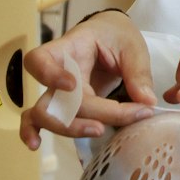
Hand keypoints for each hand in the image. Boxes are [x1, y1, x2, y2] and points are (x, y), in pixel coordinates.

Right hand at [20, 11, 156, 148]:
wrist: (111, 35)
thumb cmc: (117, 36)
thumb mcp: (132, 47)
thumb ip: (138, 73)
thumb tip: (146, 103)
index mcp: (70, 48)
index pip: (41, 58)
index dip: (49, 74)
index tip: (72, 85)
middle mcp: (57, 71)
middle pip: (53, 98)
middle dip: (83, 114)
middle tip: (110, 120)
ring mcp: (57, 90)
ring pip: (45, 114)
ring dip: (69, 128)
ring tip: (97, 131)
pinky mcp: (64, 104)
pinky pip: (39, 119)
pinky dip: (32, 132)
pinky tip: (36, 144)